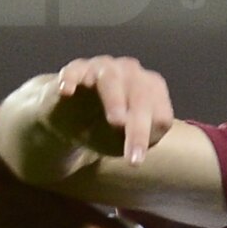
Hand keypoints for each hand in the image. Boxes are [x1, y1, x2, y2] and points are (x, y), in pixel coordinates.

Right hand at [19, 55, 174, 166]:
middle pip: (141, 95)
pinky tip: (67, 92)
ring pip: (112, 78)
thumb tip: (143, 142)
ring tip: (117, 121)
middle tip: (132, 149)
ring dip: (115, 99)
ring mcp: (103, 68)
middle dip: (138, 123)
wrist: (67, 116)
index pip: (160, 113)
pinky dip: (71, 79)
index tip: (134, 160)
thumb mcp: (123, 140)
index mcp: (151, 91)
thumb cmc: (104, 128)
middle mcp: (131, 74)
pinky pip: (74, 71)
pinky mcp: (76, 69)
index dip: (148, 136)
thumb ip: (137, 139)